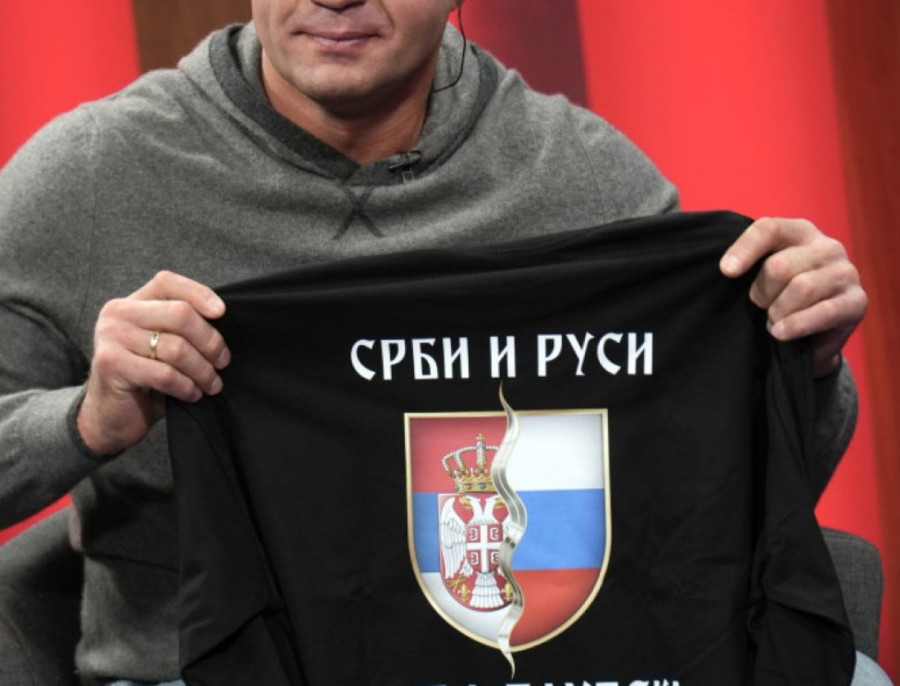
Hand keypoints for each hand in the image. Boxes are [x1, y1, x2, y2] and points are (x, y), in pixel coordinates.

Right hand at [77, 271, 229, 454]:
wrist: (110, 416)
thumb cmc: (145, 378)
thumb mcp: (162, 345)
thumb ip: (180, 327)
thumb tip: (221, 318)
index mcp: (132, 303)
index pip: (168, 282)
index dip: (199, 294)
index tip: (222, 314)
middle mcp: (117, 313)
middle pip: (180, 314)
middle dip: (210, 341)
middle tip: (222, 362)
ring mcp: (111, 337)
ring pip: (177, 348)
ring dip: (203, 370)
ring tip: (211, 384)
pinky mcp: (111, 365)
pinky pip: (165, 374)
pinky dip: (187, 387)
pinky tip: (192, 393)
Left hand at [719, 217, 866, 377]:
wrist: (811, 336)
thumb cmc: (779, 297)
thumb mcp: (761, 276)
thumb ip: (746, 265)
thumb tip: (725, 269)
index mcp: (799, 232)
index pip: (769, 229)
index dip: (744, 249)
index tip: (726, 271)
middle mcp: (826, 246)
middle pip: (778, 266)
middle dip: (761, 294)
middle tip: (760, 307)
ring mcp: (845, 272)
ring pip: (800, 288)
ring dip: (778, 311)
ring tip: (774, 320)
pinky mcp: (857, 301)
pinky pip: (823, 312)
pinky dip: (796, 325)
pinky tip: (780, 332)